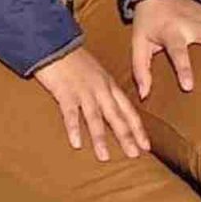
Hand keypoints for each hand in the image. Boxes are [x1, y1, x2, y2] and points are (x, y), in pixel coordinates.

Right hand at [31, 48, 149, 160]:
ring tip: (104, 157)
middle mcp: (100, 89)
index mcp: (109, 85)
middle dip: (126, 137)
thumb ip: (104, 90)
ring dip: (100, 139)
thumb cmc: (74, 60)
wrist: (54, 44)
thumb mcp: (96, 73)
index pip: (128, 110)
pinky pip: (71, 114)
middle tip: (134, 155)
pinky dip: (74, 129)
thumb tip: (112, 109)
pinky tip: (77, 144)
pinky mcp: (65, 92)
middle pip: (116, 116)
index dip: (138, 129)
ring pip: (95, 118)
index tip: (146, 146)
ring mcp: (83, 91)